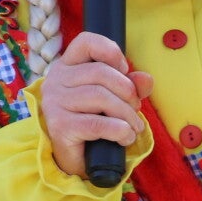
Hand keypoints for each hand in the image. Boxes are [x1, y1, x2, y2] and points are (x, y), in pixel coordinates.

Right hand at [39, 32, 152, 180]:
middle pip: (100, 72)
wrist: (76, 158)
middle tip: (135, 108)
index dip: (111, 51)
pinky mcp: (60, 126)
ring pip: (100, 97)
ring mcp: (55, 103)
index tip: (124, 70)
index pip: (86, 42)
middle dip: (127, 91)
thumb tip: (146, 80)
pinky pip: (98, 123)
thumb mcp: (116, 98)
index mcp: (67, 66)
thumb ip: (131, 85)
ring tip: (133, 127)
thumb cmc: (94, 121)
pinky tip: (125, 138)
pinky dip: (120, 131)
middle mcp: (56, 81)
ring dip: (127, 114)